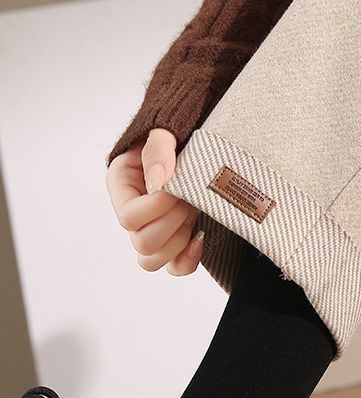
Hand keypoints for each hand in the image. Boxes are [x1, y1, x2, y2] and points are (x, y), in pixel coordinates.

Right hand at [106, 128, 203, 275]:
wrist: (197, 142)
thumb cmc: (177, 136)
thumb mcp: (164, 130)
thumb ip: (158, 149)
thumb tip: (159, 181)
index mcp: (122, 186)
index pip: (129, 217)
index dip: (157, 208)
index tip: (176, 188)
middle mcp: (133, 214)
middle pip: (142, 244)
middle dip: (173, 222)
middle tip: (189, 197)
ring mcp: (153, 230)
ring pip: (153, 261)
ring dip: (180, 239)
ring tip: (192, 211)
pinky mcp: (175, 241)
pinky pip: (176, 267)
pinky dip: (189, 259)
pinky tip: (200, 236)